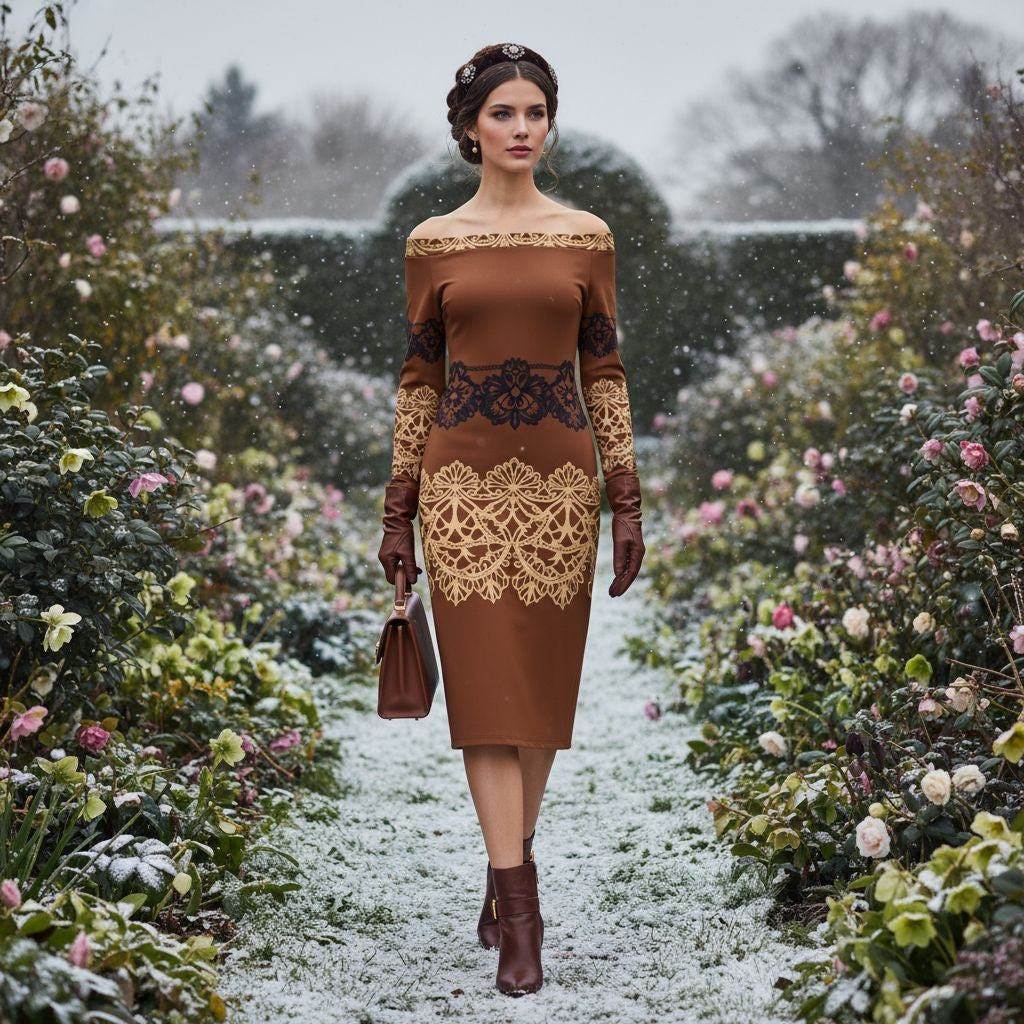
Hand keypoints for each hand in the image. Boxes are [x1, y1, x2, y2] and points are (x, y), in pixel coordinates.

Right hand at [377, 481, 421, 585]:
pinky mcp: (389, 551)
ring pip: (396, 568)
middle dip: (405, 576)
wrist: (399, 520)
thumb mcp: (408, 553)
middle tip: (416, 575)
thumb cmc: (403, 536)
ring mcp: (385, 554)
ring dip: (405, 570)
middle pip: (393, 574)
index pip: (392, 579)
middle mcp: (383, 559)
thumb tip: (413, 581)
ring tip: (417, 569)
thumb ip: (410, 568)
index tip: (411, 586)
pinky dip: (403, 564)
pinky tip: (412, 562)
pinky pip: (396, 562)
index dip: (401, 583)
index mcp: (386, 560)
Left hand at [604, 473, 643, 596]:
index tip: (616, 593)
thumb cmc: (623, 525)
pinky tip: (616, 579)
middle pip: (630, 575)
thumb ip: (619, 557)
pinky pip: (626, 565)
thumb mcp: (619, 541)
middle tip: (612, 595)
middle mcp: (638, 555)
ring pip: (628, 571)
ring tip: (612, 591)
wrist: (627, 512)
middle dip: (622, 586)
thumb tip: (618, 573)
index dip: (623, 584)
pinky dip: (621, 573)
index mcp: (637, 553)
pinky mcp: (630, 550)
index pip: (630, 573)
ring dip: (621, 581)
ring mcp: (635, 553)